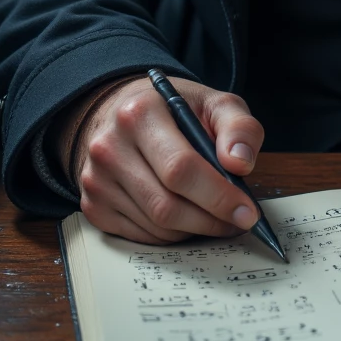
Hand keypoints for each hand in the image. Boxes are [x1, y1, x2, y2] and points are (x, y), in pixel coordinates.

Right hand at [73, 76, 264, 244]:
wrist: (124, 113)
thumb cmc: (175, 111)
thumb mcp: (214, 104)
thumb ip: (239, 126)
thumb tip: (241, 163)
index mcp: (139, 113)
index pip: (180, 168)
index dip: (218, 196)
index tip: (247, 212)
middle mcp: (109, 147)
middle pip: (166, 205)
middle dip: (211, 220)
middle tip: (238, 221)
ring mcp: (96, 180)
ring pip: (156, 227)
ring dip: (194, 229)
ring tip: (215, 215)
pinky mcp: (93, 206)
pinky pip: (141, 236)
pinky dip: (172, 234)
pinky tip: (186, 216)